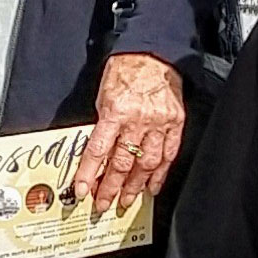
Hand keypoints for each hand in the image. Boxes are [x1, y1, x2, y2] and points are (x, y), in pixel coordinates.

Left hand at [68, 52, 184, 214]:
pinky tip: (153, 186)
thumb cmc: (126, 69)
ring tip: (127, 201)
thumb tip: (97, 152)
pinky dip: (160, 174)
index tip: (81, 192)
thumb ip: (102, 123)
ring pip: (146, 164)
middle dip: (111, 188)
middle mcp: (138, 120)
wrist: (154, 53)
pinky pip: (168, 155)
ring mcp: (159, 124)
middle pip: (122, 164)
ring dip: (135, 187)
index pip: (98, 151)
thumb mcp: (103, 93)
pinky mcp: (175, 123)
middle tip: (103, 204)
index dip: (89, 174)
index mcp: (115, 111)